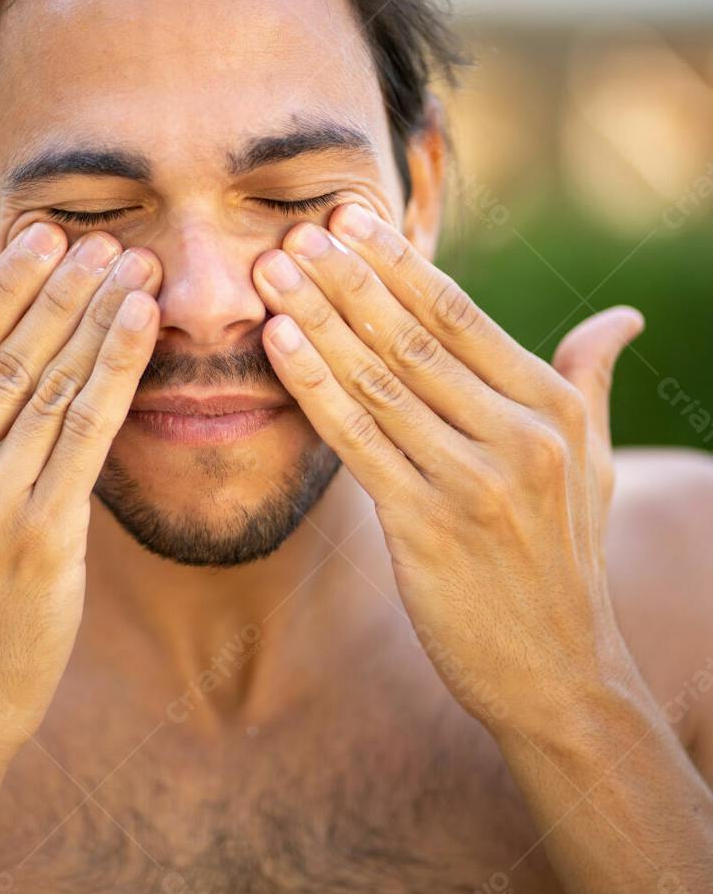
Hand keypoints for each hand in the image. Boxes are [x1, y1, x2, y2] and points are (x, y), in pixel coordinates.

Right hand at [0, 223, 160, 772]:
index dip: (5, 288)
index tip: (43, 239)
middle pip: (9, 358)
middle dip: (64, 290)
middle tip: (105, 239)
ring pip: (53, 387)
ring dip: (100, 317)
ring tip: (136, 267)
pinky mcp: (39, 540)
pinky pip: (86, 435)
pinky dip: (118, 371)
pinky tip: (144, 325)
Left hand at [252, 202, 643, 736]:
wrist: (561, 674)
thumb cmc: (566, 559)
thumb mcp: (591, 462)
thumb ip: (587, 381)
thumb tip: (622, 320)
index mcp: (551, 408)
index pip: (461, 315)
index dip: (398, 264)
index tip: (348, 219)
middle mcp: (518, 436)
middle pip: (413, 336)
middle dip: (347, 278)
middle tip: (294, 229)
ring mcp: (473, 482)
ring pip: (379, 379)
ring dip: (318, 319)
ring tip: (271, 273)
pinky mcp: (427, 527)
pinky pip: (357, 440)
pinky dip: (313, 386)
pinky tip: (277, 344)